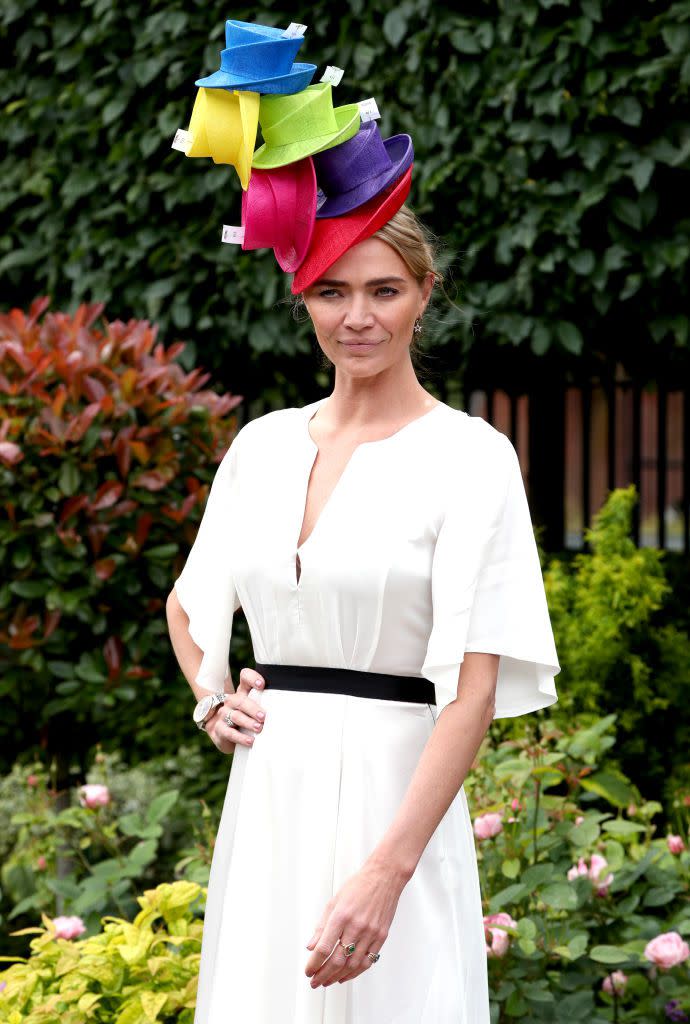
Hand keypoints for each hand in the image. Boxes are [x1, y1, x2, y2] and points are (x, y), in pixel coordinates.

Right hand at [205, 667, 266, 753]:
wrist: (224, 733)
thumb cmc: (246, 718)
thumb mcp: (255, 709)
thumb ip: (266, 704)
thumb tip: (287, 710)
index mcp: (242, 692)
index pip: (245, 677)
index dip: (252, 678)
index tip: (262, 685)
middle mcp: (232, 701)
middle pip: (240, 700)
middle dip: (253, 708)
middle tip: (264, 716)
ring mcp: (224, 714)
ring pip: (235, 716)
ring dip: (248, 723)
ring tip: (259, 728)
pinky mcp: (219, 729)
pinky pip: (229, 732)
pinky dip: (241, 737)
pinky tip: (250, 741)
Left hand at [304, 860, 404, 987]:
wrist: (384, 878)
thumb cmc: (359, 886)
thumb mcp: (334, 901)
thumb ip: (321, 926)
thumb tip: (311, 946)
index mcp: (341, 915)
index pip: (324, 948)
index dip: (314, 963)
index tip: (308, 970)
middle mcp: (356, 926)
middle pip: (337, 960)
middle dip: (323, 975)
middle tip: (315, 981)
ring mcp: (370, 933)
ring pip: (352, 965)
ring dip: (338, 977)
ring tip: (328, 981)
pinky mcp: (381, 937)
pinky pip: (368, 961)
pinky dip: (355, 972)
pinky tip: (346, 976)